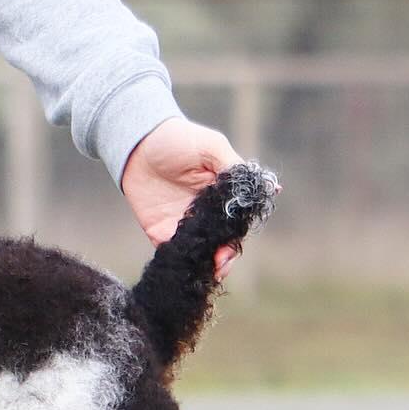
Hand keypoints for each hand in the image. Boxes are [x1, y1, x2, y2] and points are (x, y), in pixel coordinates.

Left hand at [120, 118, 248, 280]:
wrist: (137, 144)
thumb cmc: (177, 140)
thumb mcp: (211, 148)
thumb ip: (235, 169)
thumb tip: (271, 187)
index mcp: (223, 195)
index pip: (238, 220)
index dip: (240, 233)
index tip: (236, 241)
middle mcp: (207, 213)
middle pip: (223, 240)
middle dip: (225, 254)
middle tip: (221, 261)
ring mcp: (185, 224)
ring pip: (202, 251)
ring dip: (208, 263)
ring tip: (210, 269)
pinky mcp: (162, 232)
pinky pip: (175, 251)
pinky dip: (182, 261)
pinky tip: (186, 265)